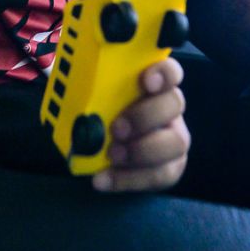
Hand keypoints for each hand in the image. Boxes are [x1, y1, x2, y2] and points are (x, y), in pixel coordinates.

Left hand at [94, 57, 188, 192]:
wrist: (99, 150)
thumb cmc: (98, 114)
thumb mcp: (95, 98)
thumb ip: (95, 90)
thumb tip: (72, 86)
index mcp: (153, 84)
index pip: (169, 70)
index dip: (163, 74)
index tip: (145, 82)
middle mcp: (169, 108)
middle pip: (174, 104)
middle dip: (145, 116)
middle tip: (117, 129)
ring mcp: (174, 137)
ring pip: (176, 142)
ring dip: (142, 150)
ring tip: (112, 155)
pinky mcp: (170, 167)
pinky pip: (160, 175)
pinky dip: (129, 180)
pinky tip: (103, 180)